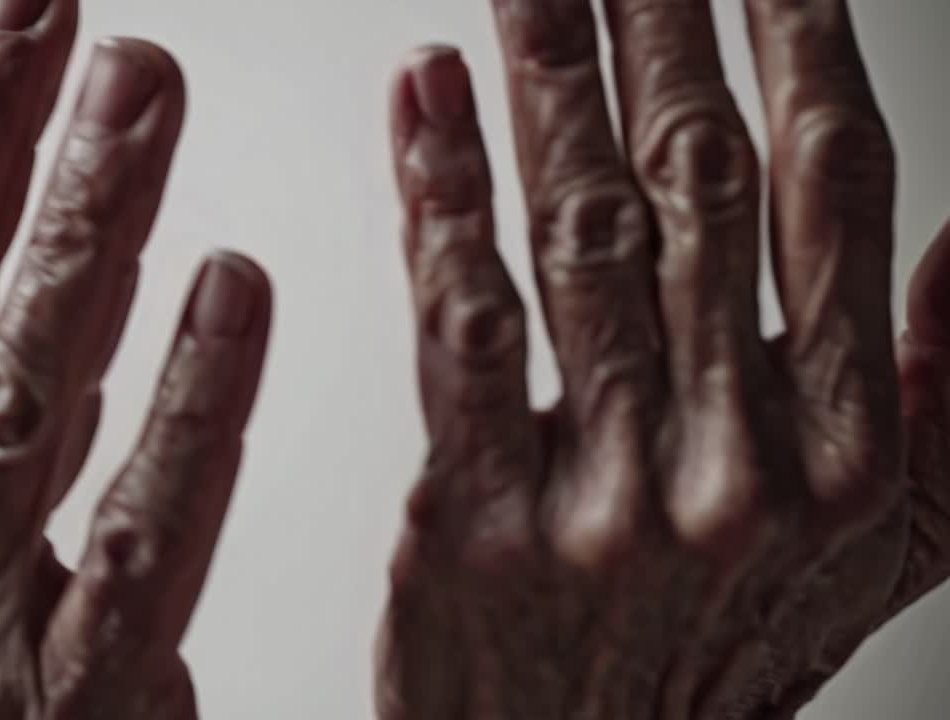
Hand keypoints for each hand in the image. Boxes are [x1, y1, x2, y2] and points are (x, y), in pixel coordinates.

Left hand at [376, 1, 949, 717]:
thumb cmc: (711, 653)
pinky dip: (441, 201)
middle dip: (661, 30)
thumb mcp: (883, 550)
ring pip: (578, 237)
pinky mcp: (482, 516)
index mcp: (848, 453)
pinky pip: (461, 328)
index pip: (832, 194)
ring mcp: (605, 492)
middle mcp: (739, 463)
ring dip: (547, 86)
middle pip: (699, 186)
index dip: (797, 46)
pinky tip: (426, 101)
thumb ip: (944, 391)